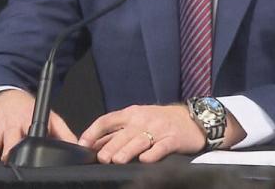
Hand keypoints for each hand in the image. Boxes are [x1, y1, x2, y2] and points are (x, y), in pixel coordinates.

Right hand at [0, 89, 77, 161]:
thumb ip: (64, 133)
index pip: (31, 131)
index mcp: (29, 121)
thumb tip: (78, 147)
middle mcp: (13, 125)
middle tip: (10, 159)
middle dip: (8, 149)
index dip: (29, 140)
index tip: (29, 147)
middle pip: (9, 138)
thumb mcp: (50, 118)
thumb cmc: (30, 112)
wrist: (8, 99)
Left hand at [77, 104, 205, 163]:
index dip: (94, 131)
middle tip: (101, 158)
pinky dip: (153, 153)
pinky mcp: (173, 139)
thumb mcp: (137, 121)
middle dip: (111, 146)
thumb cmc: (159, 120)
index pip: (107, 120)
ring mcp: (159, 129)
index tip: (83, 144)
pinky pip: (162, 146)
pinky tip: (145, 160)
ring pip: (140, 140)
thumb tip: (93, 145)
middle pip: (123, 133)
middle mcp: (143, 119)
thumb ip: (117, 132)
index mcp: (131, 114)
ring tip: (117, 160)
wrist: (191, 118)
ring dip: (128, 150)